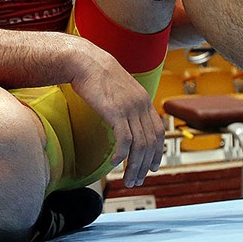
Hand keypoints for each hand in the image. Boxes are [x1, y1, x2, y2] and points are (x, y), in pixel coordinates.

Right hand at [70, 46, 164, 187]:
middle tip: (137, 180)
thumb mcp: (118, 88)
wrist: (84, 60)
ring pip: (139, 145)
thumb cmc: (95, 73)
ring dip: (134, 166)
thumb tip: (123, 118)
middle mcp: (141, 104)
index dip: (157, 151)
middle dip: (145, 165)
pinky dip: (121, 155)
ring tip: (128, 179)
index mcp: (143, 99)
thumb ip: (125, 102)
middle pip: (150, 143)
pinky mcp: (115, 111)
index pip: (158, 131)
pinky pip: (124, 140)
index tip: (152, 166)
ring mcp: (129, 108)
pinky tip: (115, 164)